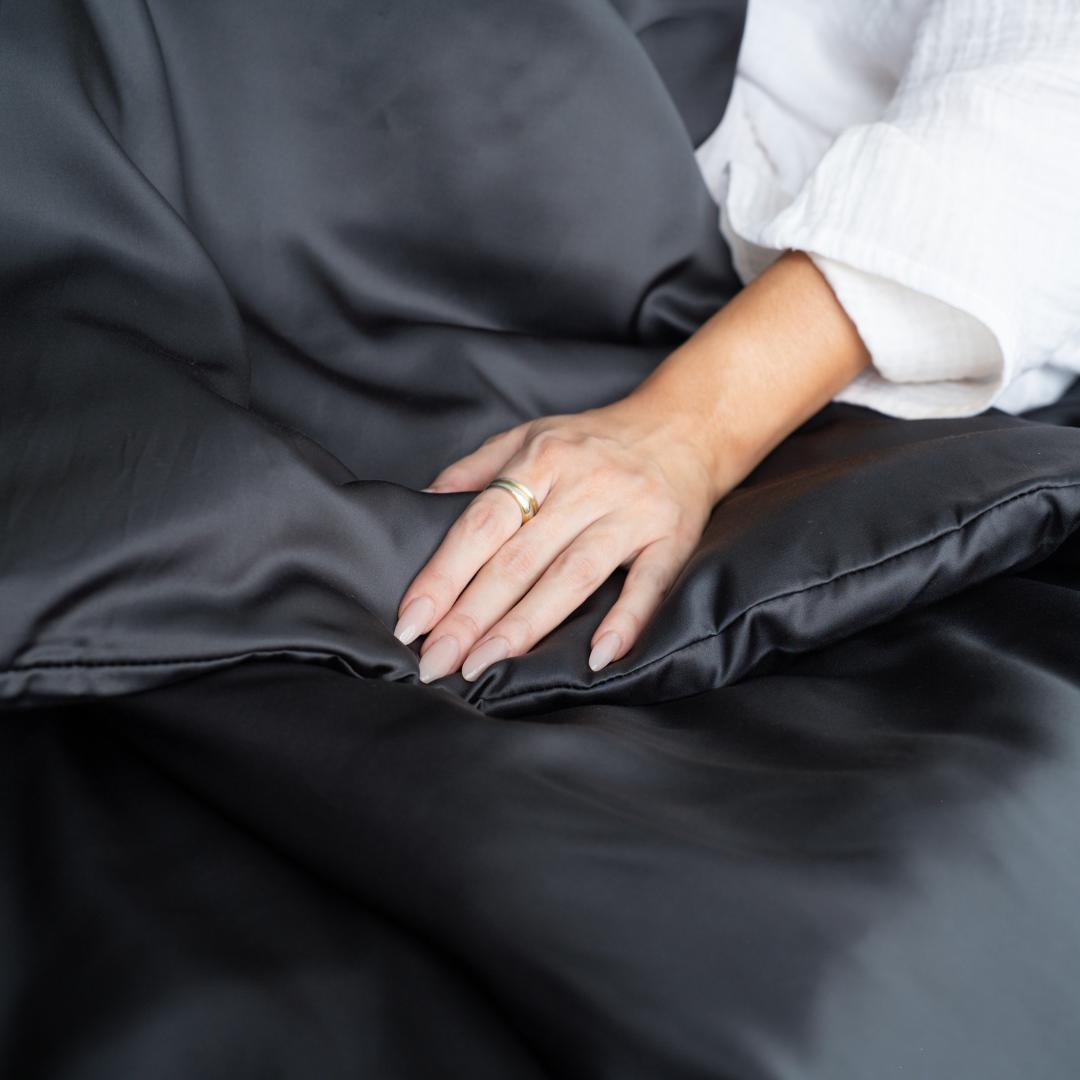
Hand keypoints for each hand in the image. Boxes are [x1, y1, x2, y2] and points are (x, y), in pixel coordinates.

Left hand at [393, 251, 870, 684]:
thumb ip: (478, 469)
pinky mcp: (672, 536)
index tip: (412, 622)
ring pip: (571, 575)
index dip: (444, 575)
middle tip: (436, 661)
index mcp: (542, 459)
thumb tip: (422, 503)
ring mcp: (630, 512)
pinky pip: (649, 582)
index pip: (482, 525)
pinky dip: (626, 619)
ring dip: (525, 625)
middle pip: (518, 558)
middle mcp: (584, 485)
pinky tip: (597, 656)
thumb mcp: (533, 435)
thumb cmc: (597, 440)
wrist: (687, 423)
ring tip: (483, 664)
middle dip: (471, 614)